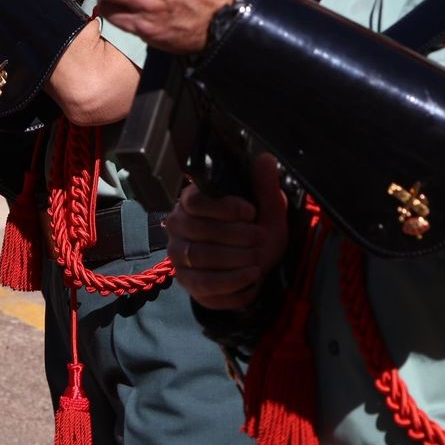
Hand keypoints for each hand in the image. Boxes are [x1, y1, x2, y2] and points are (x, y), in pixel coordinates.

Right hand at [165, 153, 289, 309]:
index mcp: (192, 202)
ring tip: (258, 259)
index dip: (224, 207)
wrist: (253, 266)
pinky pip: (206, 285)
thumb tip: (266, 159)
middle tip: (260, 238)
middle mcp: (178, 227)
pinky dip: (234, 282)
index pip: (195, 201)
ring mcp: (179, 256)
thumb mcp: (266, 209)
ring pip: (202, 258)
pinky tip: (252, 276)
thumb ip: (265, 186)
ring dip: (236, 259)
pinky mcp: (188, 283)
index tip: (251, 212)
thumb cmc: (254, 231)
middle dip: (237, 236)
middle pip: (199, 231)